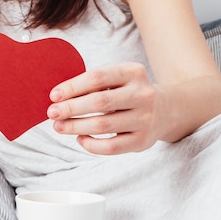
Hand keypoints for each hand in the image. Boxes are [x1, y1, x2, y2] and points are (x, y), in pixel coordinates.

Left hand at [47, 62, 165, 154]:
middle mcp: (143, 94)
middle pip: (99, 102)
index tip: (53, 96)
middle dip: (71, 108)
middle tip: (51, 113)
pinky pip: (111, 147)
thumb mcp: (118, 79)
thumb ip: (93, 85)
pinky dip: (90, 144)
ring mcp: (145, 119)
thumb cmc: (130, 93)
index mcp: (133, 72)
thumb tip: (58, 98)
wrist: (168, 109)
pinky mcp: (143, 141)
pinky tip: (80, 138)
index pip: (97, 78)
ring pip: (103, 125)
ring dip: (75, 126)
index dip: (72, 87)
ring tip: (59, 126)